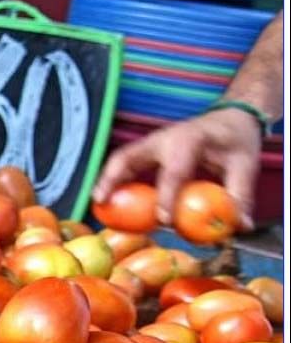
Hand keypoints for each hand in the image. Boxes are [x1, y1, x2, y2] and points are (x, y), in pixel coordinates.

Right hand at [92, 107, 261, 230]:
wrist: (231, 117)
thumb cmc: (236, 139)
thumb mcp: (246, 164)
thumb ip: (240, 194)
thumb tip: (241, 225)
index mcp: (189, 139)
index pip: (173, 171)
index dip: (166, 196)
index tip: (164, 221)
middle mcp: (164, 138)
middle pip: (129, 156)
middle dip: (112, 178)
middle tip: (102, 202)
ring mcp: (152, 143)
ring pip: (120, 159)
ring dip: (106, 180)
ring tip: (97, 204)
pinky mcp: (149, 150)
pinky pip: (126, 164)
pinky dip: (115, 180)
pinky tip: (110, 199)